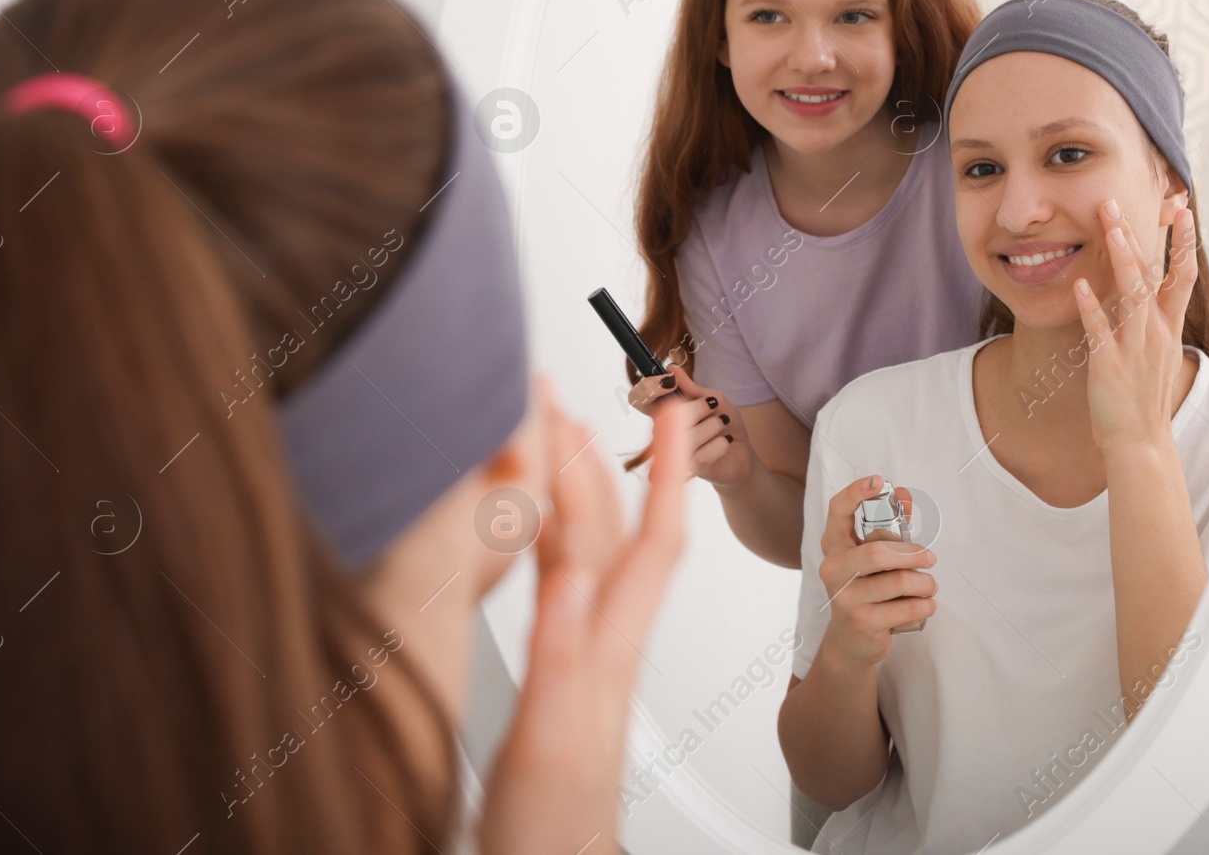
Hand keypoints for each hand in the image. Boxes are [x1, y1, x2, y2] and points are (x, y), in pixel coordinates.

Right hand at [478, 378, 690, 854]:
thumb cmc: (552, 818)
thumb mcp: (551, 733)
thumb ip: (561, 652)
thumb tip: (571, 576)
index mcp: (609, 645)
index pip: (653, 539)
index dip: (668, 473)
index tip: (679, 411)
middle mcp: (602, 634)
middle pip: (609, 527)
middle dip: (596, 456)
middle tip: (569, 395)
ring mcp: (582, 647)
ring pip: (581, 546)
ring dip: (570, 485)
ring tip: (552, 433)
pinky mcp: (559, 665)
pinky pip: (555, 580)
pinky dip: (542, 536)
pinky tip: (529, 517)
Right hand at [626, 363, 749, 486]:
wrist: (741, 452)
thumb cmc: (723, 423)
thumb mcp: (714, 399)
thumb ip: (692, 388)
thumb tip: (672, 369)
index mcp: (664, 411)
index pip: (639, 398)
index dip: (648, 388)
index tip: (670, 382)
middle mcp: (662, 432)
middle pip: (669, 414)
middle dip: (699, 407)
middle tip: (713, 408)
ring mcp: (672, 452)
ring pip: (689, 434)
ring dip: (713, 426)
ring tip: (721, 428)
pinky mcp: (687, 469)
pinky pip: (702, 453)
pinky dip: (720, 444)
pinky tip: (723, 444)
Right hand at [815, 476, 936, 671]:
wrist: (851, 642)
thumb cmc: (867, 591)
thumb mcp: (872, 560)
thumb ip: (888, 529)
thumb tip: (903, 495)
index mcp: (834, 547)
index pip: (837, 511)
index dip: (855, 493)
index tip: (878, 481)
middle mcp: (833, 569)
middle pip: (877, 551)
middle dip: (913, 554)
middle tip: (930, 558)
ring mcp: (845, 598)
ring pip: (899, 581)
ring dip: (925, 583)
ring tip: (929, 586)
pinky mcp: (863, 622)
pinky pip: (908, 607)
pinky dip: (925, 605)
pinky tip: (923, 605)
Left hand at [1072, 200, 1198, 451]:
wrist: (1140, 442)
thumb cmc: (1143, 396)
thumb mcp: (1156, 351)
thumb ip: (1152, 319)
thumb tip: (1146, 289)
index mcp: (1169, 328)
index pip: (1182, 274)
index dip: (1184, 241)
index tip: (1181, 207)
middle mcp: (1156, 333)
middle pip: (1155, 274)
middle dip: (1144, 235)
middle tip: (1126, 201)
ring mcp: (1135, 348)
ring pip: (1133, 296)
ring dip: (1122, 260)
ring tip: (1111, 228)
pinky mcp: (1110, 365)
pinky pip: (1100, 332)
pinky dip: (1091, 308)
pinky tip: (1080, 286)